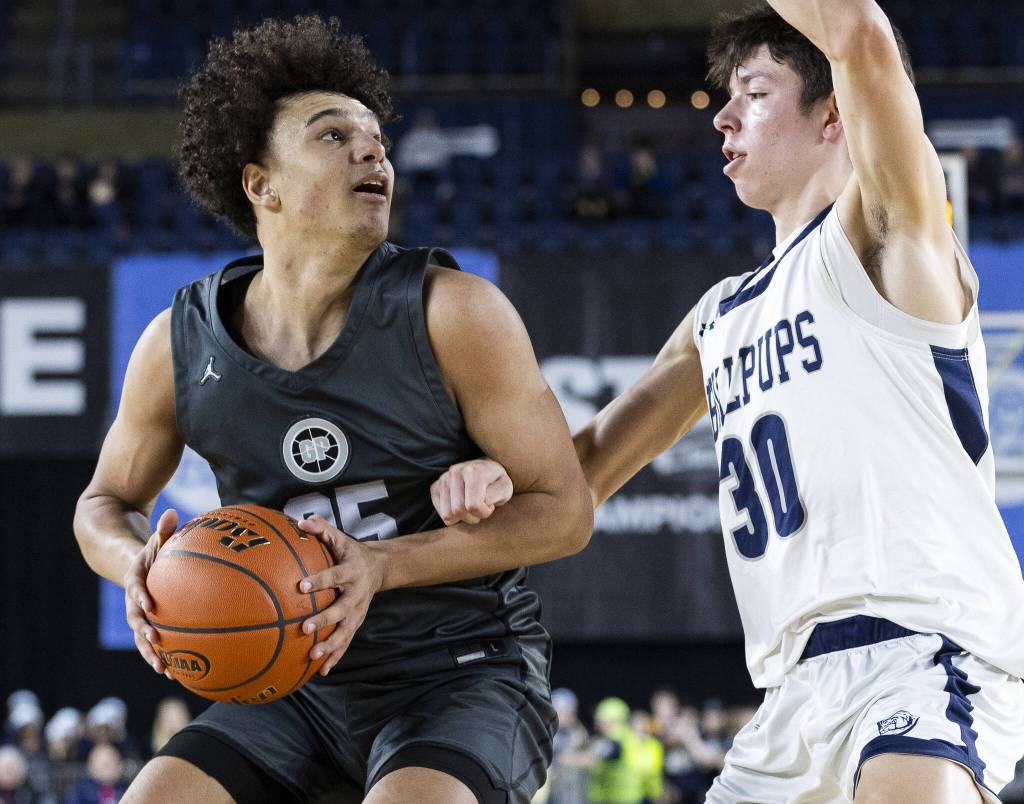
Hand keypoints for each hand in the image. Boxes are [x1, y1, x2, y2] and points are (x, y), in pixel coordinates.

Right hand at [123, 508, 177, 675]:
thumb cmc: (152, 552)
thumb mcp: (156, 539)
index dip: (141, 597)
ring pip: (143, 639)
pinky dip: (164, 657)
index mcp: (135, 581)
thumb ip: (164, 529)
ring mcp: (140, 617)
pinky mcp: (149, 626)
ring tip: (164, 670)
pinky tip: (178, 675)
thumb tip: (172, 511)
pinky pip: (156, 644)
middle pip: (136, 621)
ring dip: (152, 655)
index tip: (149, 606)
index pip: (135, 589)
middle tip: (155, 642)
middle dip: (144, 633)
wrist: (132, 567)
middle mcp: (134, 602)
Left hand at [296, 516, 386, 674]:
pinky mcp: (356, 623)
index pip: (334, 576)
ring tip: (312, 656)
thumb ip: (321, 529)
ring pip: (345, 631)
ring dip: (330, 645)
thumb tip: (300, 521)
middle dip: (325, 619)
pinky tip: (321, 672)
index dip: (319, 581)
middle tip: (305, 627)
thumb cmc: (350, 552)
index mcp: (351, 571)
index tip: (301, 587)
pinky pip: (346, 642)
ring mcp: (358, 611)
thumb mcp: (340, 538)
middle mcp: (356, 594)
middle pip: (341, 609)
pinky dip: (335, 657)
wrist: (379, 568)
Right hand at [430, 458, 512, 524]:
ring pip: (447, 515)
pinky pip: (441, 513)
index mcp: (474, 471)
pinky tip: (462, 505)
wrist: (485, 469)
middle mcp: (455, 471)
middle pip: (458, 511)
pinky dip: (452, 516)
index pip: (473, 506)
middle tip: (481, 509)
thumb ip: (497, 495)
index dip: (484, 512)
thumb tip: (481, 501)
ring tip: (471, 507)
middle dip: (473, 517)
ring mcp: (443, 478)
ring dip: (462, 517)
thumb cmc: (497, 482)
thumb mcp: (506, 488)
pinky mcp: (435, 486)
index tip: (490, 506)